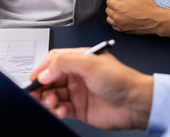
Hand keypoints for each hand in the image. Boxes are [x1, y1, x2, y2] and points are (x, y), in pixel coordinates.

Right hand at [28, 48, 152, 129]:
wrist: (135, 103)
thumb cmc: (121, 79)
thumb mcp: (90, 64)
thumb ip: (64, 64)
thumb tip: (44, 72)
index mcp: (80, 59)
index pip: (54, 60)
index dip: (42, 69)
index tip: (35, 78)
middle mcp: (77, 75)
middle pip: (51, 79)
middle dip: (42, 87)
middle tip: (36, 94)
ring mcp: (78, 93)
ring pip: (53, 95)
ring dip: (48, 99)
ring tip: (51, 103)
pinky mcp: (80, 109)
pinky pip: (61, 109)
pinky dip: (56, 111)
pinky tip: (60, 110)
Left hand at [106, 0, 169, 39]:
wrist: (156, 20)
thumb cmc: (149, 7)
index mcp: (119, 7)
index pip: (108, 2)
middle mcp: (118, 17)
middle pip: (107, 10)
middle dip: (111, 6)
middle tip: (117, 3)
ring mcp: (121, 25)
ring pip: (109, 19)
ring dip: (112, 14)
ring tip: (118, 11)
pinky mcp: (124, 31)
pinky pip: (114, 26)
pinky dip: (115, 22)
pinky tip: (121, 19)